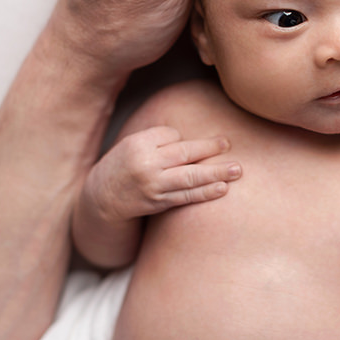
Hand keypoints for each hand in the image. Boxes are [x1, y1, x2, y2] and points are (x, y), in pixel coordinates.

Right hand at [80, 126, 240, 220]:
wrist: (102, 198)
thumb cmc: (124, 164)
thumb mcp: (133, 144)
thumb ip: (160, 139)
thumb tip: (193, 141)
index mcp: (138, 144)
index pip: (171, 136)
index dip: (183, 138)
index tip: (190, 141)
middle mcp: (146, 165)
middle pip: (184, 154)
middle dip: (209, 149)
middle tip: (229, 144)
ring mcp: (154, 186)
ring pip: (189, 178)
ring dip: (216, 174)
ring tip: (237, 170)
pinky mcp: (159, 203)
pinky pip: (186, 196)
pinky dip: (205, 192)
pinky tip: (222, 188)